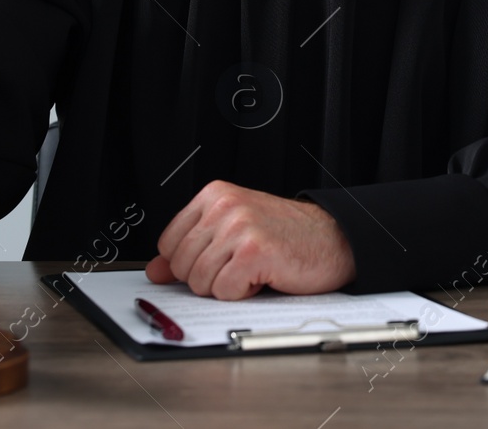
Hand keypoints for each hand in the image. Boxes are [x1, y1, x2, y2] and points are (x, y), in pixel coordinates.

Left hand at [144, 180, 356, 299]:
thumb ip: (191, 249)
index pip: (168, 243)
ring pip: (200, 282)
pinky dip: (243, 292)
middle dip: (208, 277)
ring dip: (227, 286)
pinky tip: (263, 276)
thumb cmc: (285, 235)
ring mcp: (239, 226)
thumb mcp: (233, 232)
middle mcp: (224, 205)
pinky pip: (224, 290)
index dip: (189, 264)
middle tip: (239, 265)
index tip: (215, 260)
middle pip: (182, 266)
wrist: (333, 238)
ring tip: (252, 268)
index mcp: (215, 194)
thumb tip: (155, 271)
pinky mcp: (254, 250)